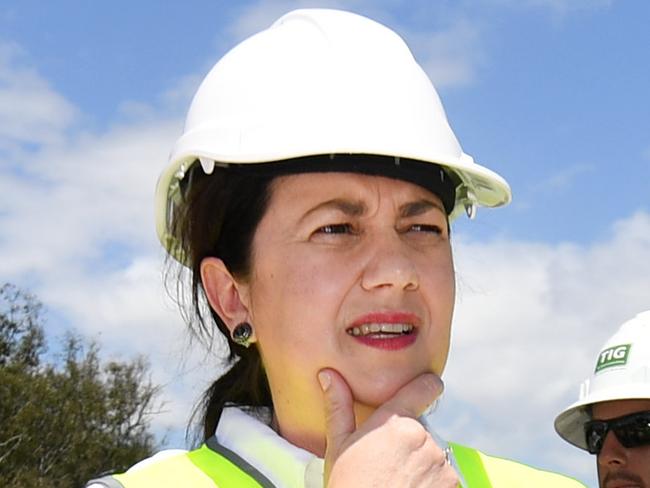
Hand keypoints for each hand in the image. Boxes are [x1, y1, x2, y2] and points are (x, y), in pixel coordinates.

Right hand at [319, 368, 458, 486]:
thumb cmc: (348, 486)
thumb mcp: (338, 447)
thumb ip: (338, 407)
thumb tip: (328, 374)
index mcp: (394, 422)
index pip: (424, 388)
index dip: (427, 385)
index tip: (429, 385)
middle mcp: (422, 436)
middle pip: (420, 429)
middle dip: (408, 441)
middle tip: (387, 462)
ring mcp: (439, 461)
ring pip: (432, 454)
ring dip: (420, 463)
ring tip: (396, 481)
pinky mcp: (451, 483)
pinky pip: (443, 475)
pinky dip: (431, 482)